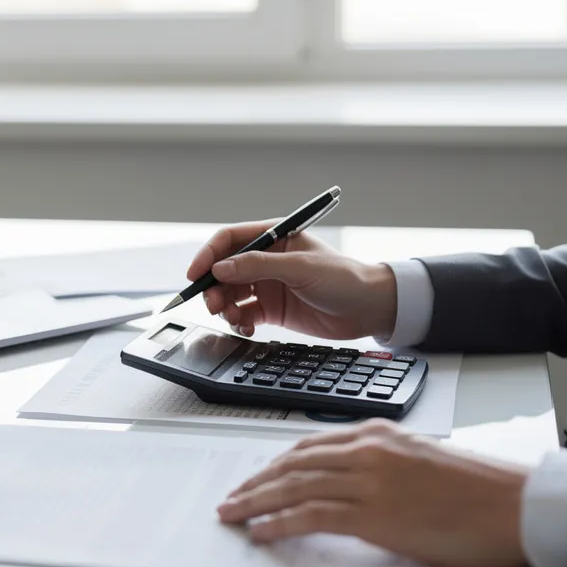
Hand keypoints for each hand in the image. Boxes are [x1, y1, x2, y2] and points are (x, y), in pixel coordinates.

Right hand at [186, 222, 397, 340]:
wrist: (370, 309)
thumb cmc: (345, 279)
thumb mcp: (301, 268)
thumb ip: (258, 266)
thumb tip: (221, 268)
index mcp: (274, 238)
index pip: (230, 240)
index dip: (208, 255)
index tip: (195, 274)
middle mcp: (267, 260)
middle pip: (224, 270)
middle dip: (213, 287)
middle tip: (213, 305)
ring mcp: (268, 285)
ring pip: (230, 294)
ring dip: (224, 307)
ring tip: (231, 318)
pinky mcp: (272, 310)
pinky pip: (243, 314)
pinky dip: (239, 322)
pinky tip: (247, 328)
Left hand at [215, 420, 528, 566]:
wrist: (516, 505)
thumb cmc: (481, 490)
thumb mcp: (422, 460)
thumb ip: (384, 464)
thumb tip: (353, 486)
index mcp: (378, 434)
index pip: (310, 446)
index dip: (276, 464)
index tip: (257, 477)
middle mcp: (367, 451)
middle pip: (293, 465)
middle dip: (256, 483)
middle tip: (232, 498)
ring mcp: (368, 481)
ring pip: (294, 487)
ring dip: (256, 503)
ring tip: (233, 515)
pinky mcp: (373, 514)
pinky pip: (310, 516)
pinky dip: (278, 524)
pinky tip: (261, 531)